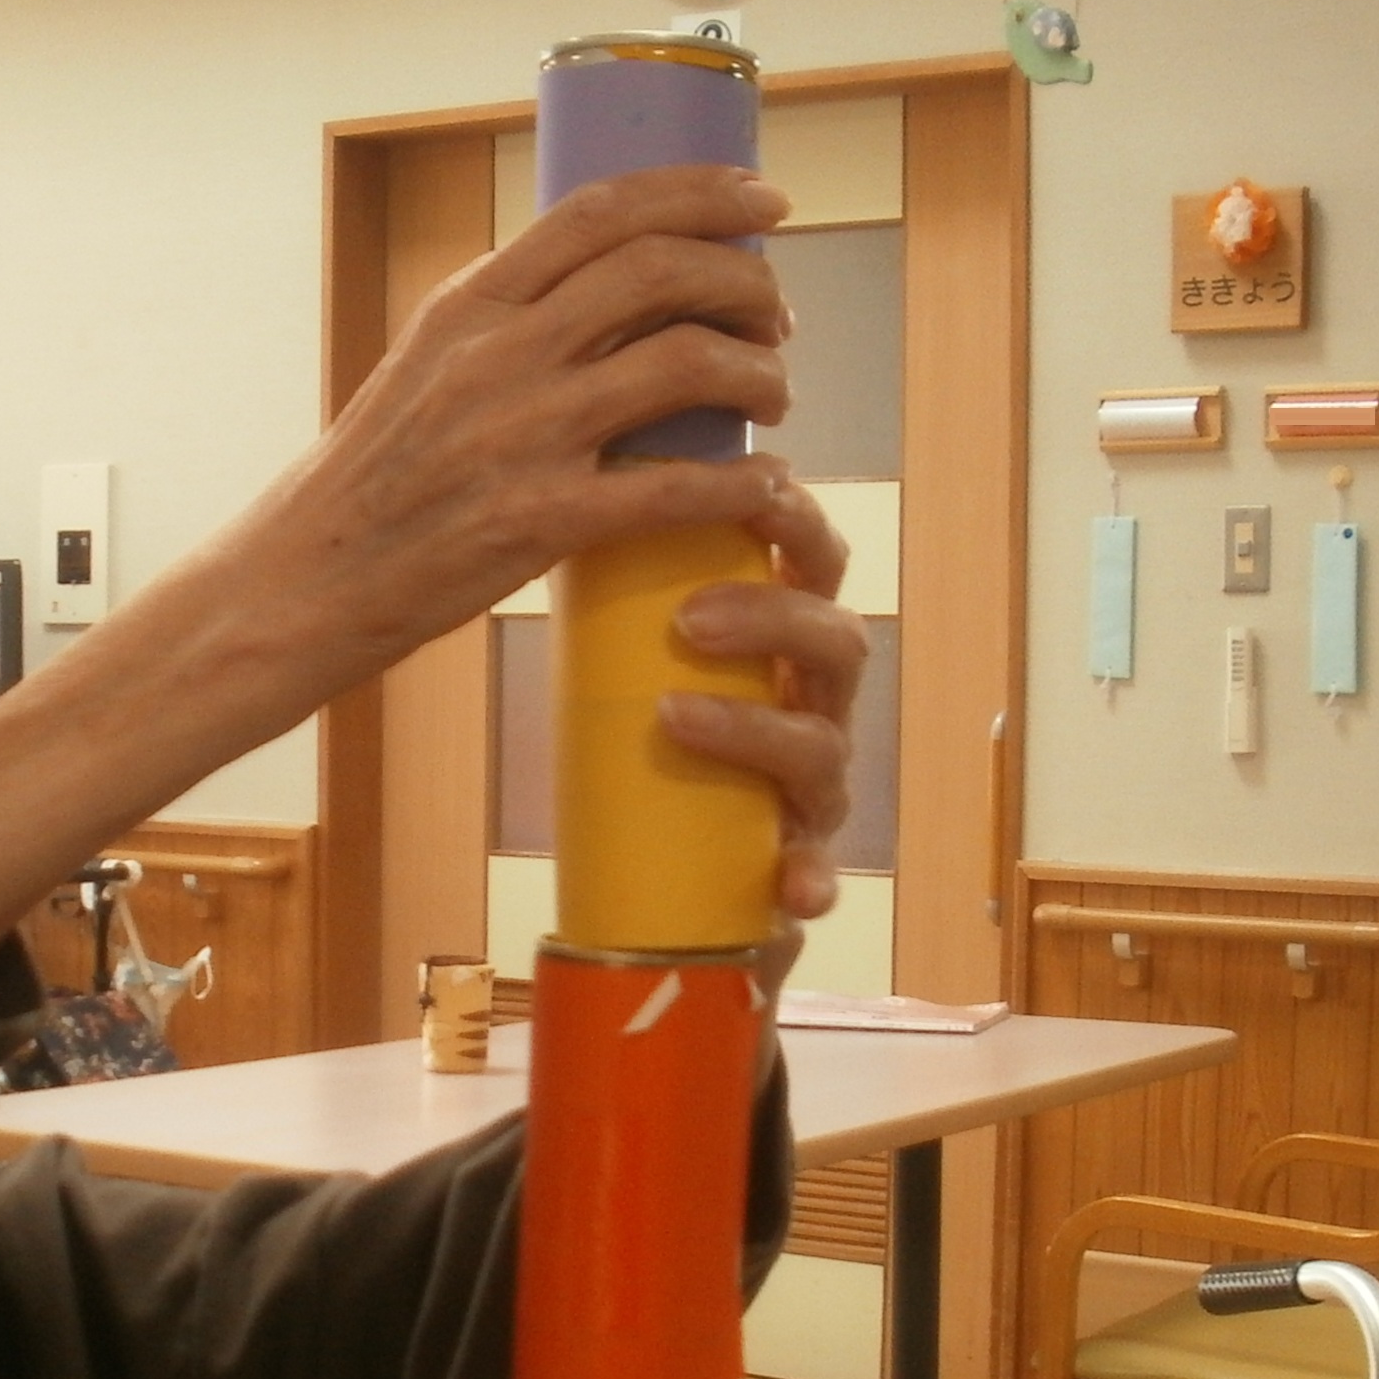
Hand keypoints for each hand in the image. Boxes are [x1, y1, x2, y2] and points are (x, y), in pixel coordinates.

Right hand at [275, 164, 795, 675]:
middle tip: (775, 318)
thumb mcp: (425, 367)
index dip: (701, 191)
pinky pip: (677, 486)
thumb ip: (508, 324)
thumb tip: (613, 289)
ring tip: (773, 395)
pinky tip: (769, 486)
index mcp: (469, 303)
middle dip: (746, 281)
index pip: (602, 210)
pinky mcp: (538, 521)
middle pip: (660, 271)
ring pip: (685, 363)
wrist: (308, 580)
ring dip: (758, 373)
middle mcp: (496, 352)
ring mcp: (519, 434)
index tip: (766, 199)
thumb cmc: (374, 481)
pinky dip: (745, 482)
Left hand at [661, 476, 866, 1000]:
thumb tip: (540, 498)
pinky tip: (792, 887)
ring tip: (675, 716)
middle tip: (687, 620)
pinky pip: (818, 870)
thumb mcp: (635, 652)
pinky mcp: (800, 859)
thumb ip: (614, 586)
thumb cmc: (649, 728)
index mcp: (786, 637)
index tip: (748, 491)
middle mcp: (816, 702)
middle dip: (771, 620)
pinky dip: (810, 876)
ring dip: (756, 728)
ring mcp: (814, 784)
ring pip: (822, 748)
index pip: (815, 562)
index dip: (794, 524)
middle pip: (838, 643)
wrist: (668, 865)